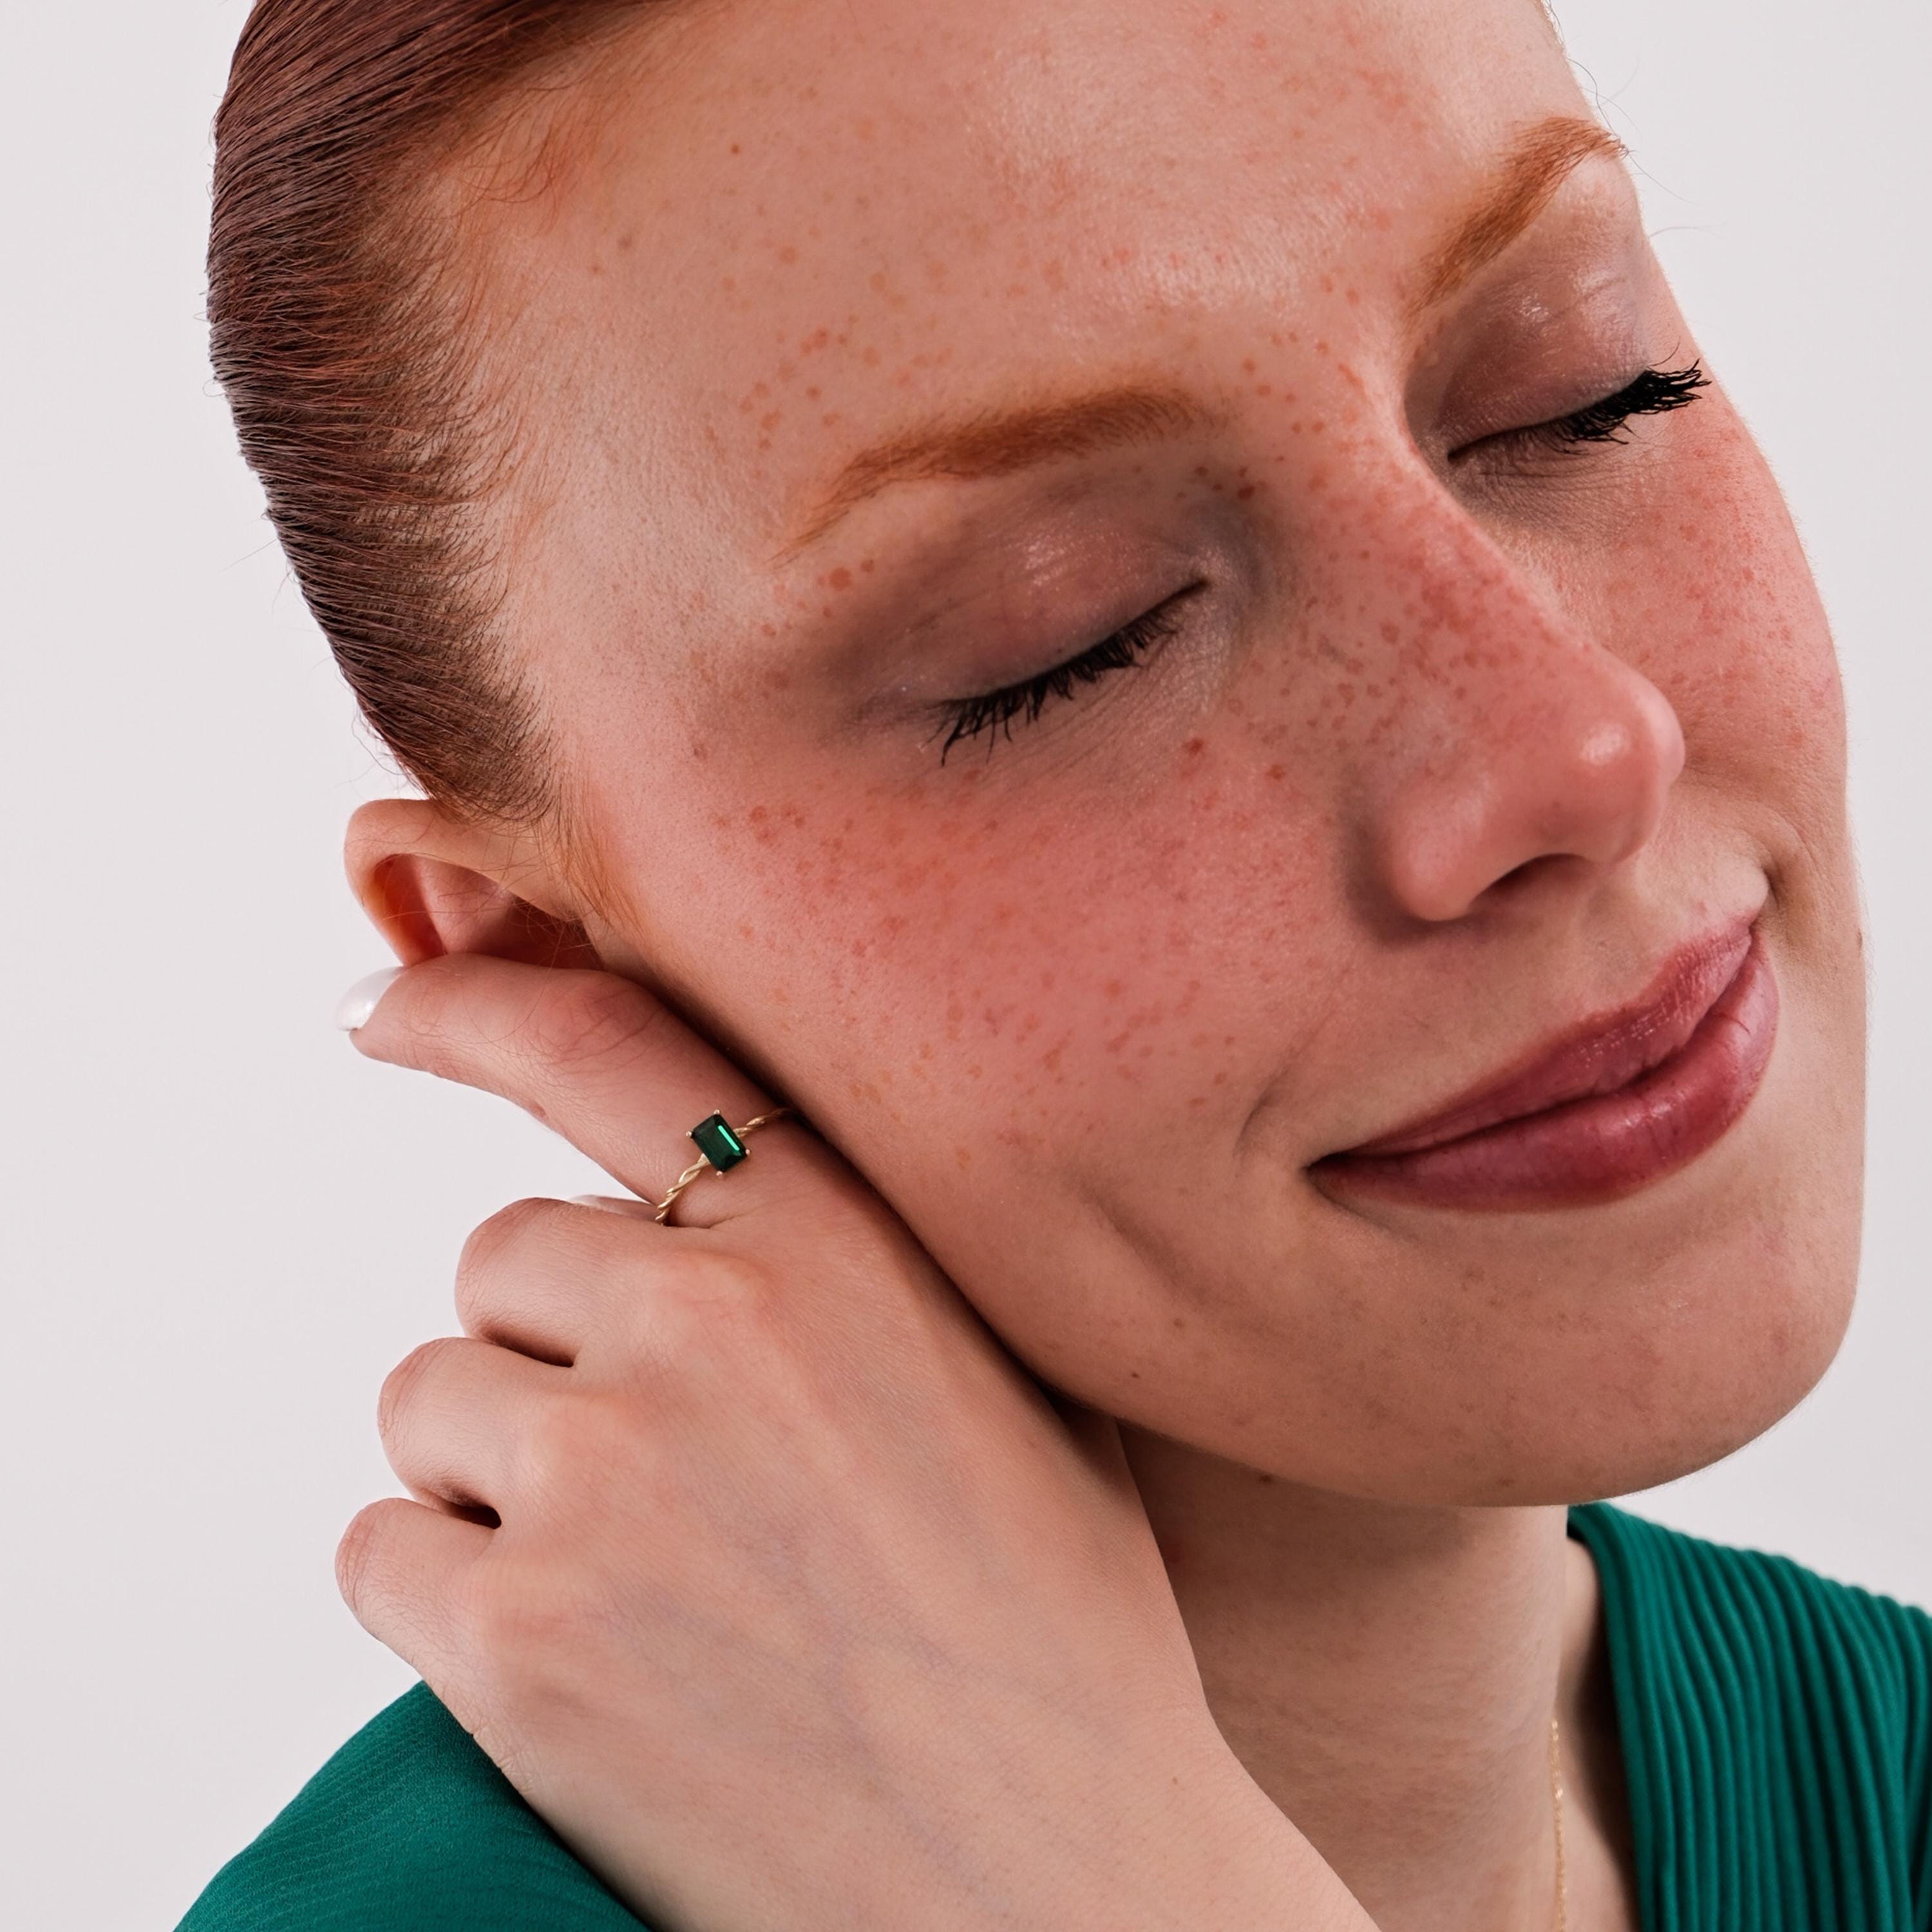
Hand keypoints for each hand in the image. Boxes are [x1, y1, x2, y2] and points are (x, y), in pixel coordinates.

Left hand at [337, 954, 1372, 1931]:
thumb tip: (720, 1203)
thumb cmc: (1051, 1641)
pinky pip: (381, 1549)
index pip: (612, 1050)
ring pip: (430, 1398)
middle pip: (501, 1260)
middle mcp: (713, 1325)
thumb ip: (869, 1259)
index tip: (385, 1009)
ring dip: (493, 1474)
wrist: (1049, 1881)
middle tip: (654, 1476)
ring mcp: (604, 1477)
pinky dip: (442, 1595)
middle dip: (548, 1351)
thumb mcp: (1018, 1383)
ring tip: (632, 1583)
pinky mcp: (514, 1639)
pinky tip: (572, 1664)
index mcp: (843, 1243)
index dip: (476, 1007)